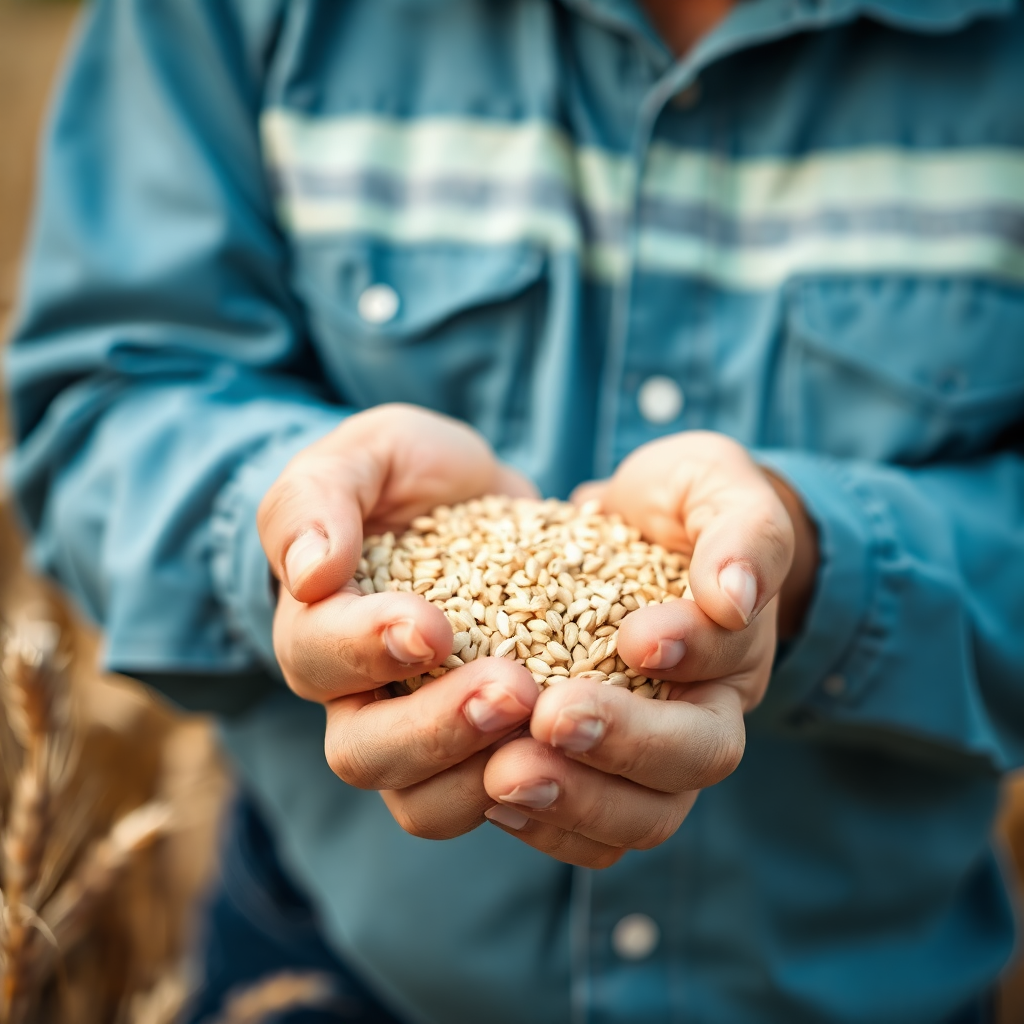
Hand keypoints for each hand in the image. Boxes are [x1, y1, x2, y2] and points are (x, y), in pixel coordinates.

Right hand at [258, 404, 542, 837]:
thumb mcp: (362, 457)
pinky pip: (499, 801)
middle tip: (514, 689)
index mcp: (317, 628)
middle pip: (366, 754)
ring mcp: (423, 731)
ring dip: (487, 776)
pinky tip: (588, 755)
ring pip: (426, 802)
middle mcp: (358, 697)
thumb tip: (308, 574)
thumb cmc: (403, 473)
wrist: (467, 498)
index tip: (433, 627)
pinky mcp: (486, 746)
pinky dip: (541, 791)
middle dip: (438, 729)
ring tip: (552, 725)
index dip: (369, 649)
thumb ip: (317, 501)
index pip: (320, 656)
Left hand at [480, 431, 817, 866]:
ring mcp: (644, 755)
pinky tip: (482, 788)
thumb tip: (734, 598)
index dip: (687, 660)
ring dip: (571, 799)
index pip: (724, 672)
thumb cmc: (677, 502)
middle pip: (684, 770)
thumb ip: (743, 532)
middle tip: (549, 719)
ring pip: (637, 819)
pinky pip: (581, 829)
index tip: (635, 637)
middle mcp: (697, 718)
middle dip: (617, 748)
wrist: (629, 527)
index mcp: (733, 654)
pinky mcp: (589, 769)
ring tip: (501, 773)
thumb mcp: (716, 487)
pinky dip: (539, 819)